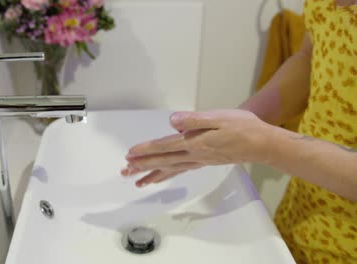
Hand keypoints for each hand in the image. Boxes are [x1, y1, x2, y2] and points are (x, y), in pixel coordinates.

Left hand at [121, 109, 271, 186]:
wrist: (262, 143)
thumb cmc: (242, 127)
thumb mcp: (218, 118)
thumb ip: (194, 120)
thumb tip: (172, 122)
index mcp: (195, 142)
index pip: (164, 146)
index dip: (146, 150)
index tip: (130, 154)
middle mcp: (194, 154)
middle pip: (163, 161)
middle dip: (143, 165)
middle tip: (126, 170)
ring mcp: (199, 160)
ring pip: (170, 169)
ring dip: (153, 174)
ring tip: (138, 181)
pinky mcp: (205, 161)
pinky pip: (181, 170)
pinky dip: (168, 174)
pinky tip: (163, 177)